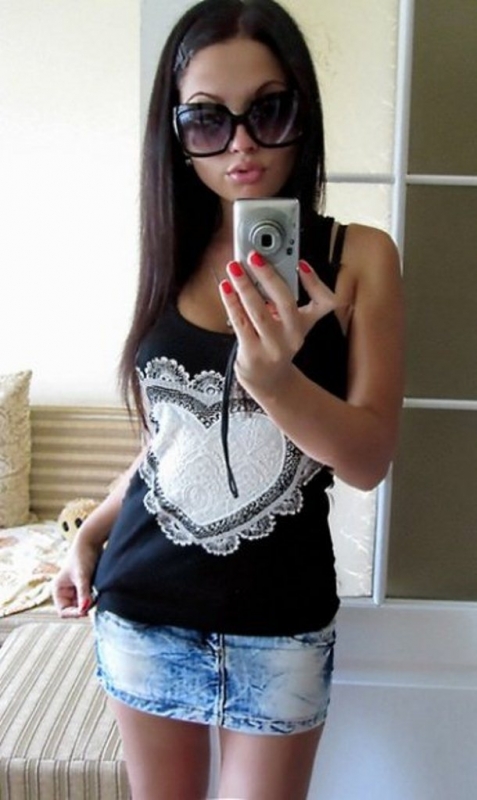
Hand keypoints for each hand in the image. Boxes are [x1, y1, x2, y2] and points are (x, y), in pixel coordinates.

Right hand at [52, 539, 100, 617]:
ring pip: (83, 605)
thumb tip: (84, 610)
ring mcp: (75, 590)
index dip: (74, 613)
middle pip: (74, 610)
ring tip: (96, 593)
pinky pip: (89, 599)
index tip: (86, 611)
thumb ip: (83, 593)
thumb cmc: (83, 556)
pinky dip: (94, 598)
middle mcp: (65, 592)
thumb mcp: (82, 576)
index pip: (63, 611)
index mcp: (58, 590)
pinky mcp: (85, 587)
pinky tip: (99, 591)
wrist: (91, 542)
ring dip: (90, 602)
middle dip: (84, 607)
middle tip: (94, 601)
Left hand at [219, 252, 339, 396]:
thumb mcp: (288, 323)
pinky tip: (225, 288)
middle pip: (286, 302)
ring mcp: (273, 347)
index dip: (315, 282)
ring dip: (245, 287)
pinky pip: (241, 324)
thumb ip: (281, 299)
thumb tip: (262, 266)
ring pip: (259, 312)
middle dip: (269, 276)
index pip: (324, 303)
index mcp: (305, 324)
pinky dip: (232, 303)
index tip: (302, 263)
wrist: (268, 380)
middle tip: (254, 256)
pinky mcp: (253, 354)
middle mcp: (293, 336)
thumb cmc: (276, 342)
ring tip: (234, 268)